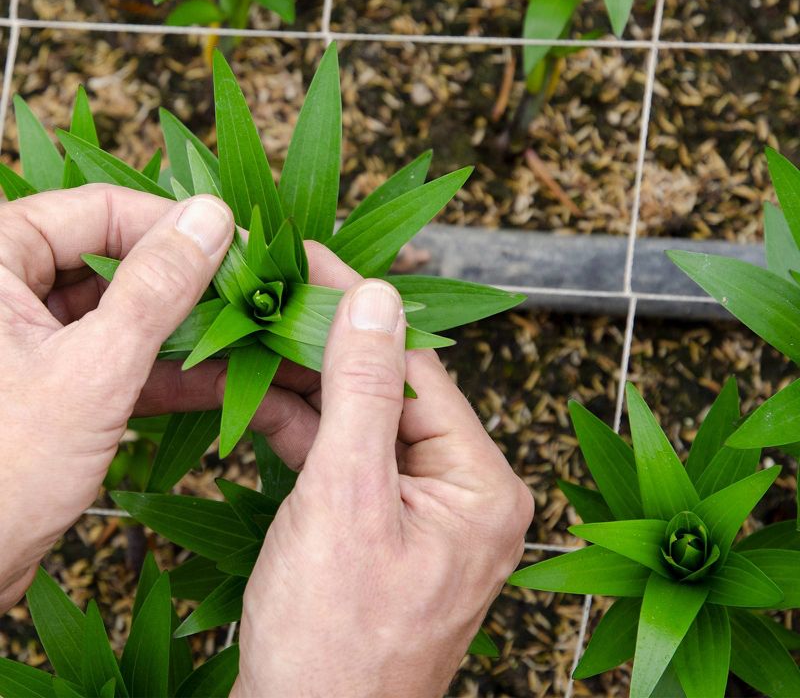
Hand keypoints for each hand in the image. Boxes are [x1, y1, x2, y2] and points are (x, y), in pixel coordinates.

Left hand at [0, 184, 236, 609]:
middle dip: (188, 284)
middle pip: (115, 260)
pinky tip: (229, 381)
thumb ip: (157, 288)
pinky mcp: (49, 386)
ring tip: (252, 339)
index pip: (99, 212)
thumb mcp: (93, 370)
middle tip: (253, 297)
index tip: (241, 249)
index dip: (176, 228)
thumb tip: (213, 218)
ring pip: (122, 313)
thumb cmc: (0, 472)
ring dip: (187, 332)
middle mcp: (5, 291)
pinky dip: (167, 371)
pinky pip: (116, 359)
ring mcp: (29, 341)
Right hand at [232, 277, 534, 697]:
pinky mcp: (381, 527)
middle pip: (391, 391)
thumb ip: (361, 392)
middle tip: (275, 295)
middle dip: (328, 346)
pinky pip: (348, 461)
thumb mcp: (344, 500)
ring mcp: (422, 511)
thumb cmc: (332, 640)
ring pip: (364, 423)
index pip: (418, 367)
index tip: (313, 261)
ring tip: (260, 335)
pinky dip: (305, 431)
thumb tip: (376, 298)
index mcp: (481, 484)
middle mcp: (464, 493)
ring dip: (310, 385)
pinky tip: (264, 396)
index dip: (361, 310)